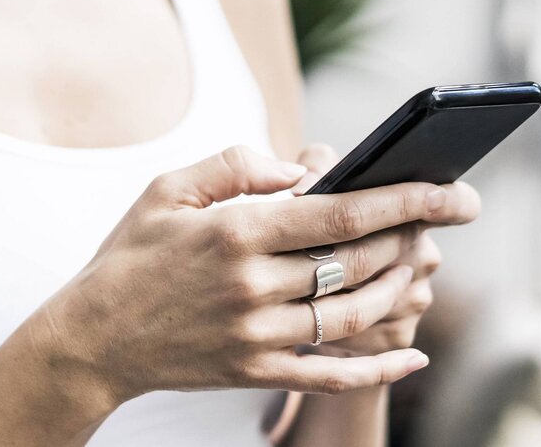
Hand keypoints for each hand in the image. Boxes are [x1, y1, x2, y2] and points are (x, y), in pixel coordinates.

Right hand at [29, 146, 478, 404]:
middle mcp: (254, 284)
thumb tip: (299, 169)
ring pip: (355, 314)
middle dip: (413, 237)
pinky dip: (378, 370)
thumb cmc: (131, 255)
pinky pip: (330, 375)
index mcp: (237, 230)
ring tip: (420, 265)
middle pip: (358, 261)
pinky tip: (412, 358)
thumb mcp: (167, 189)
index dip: (404, 199)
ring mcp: (257, 334)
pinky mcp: (255, 371)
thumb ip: (234, 165)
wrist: (93, 338)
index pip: (340, 211)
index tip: (448, 189)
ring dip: (400, 288)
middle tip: (444, 221)